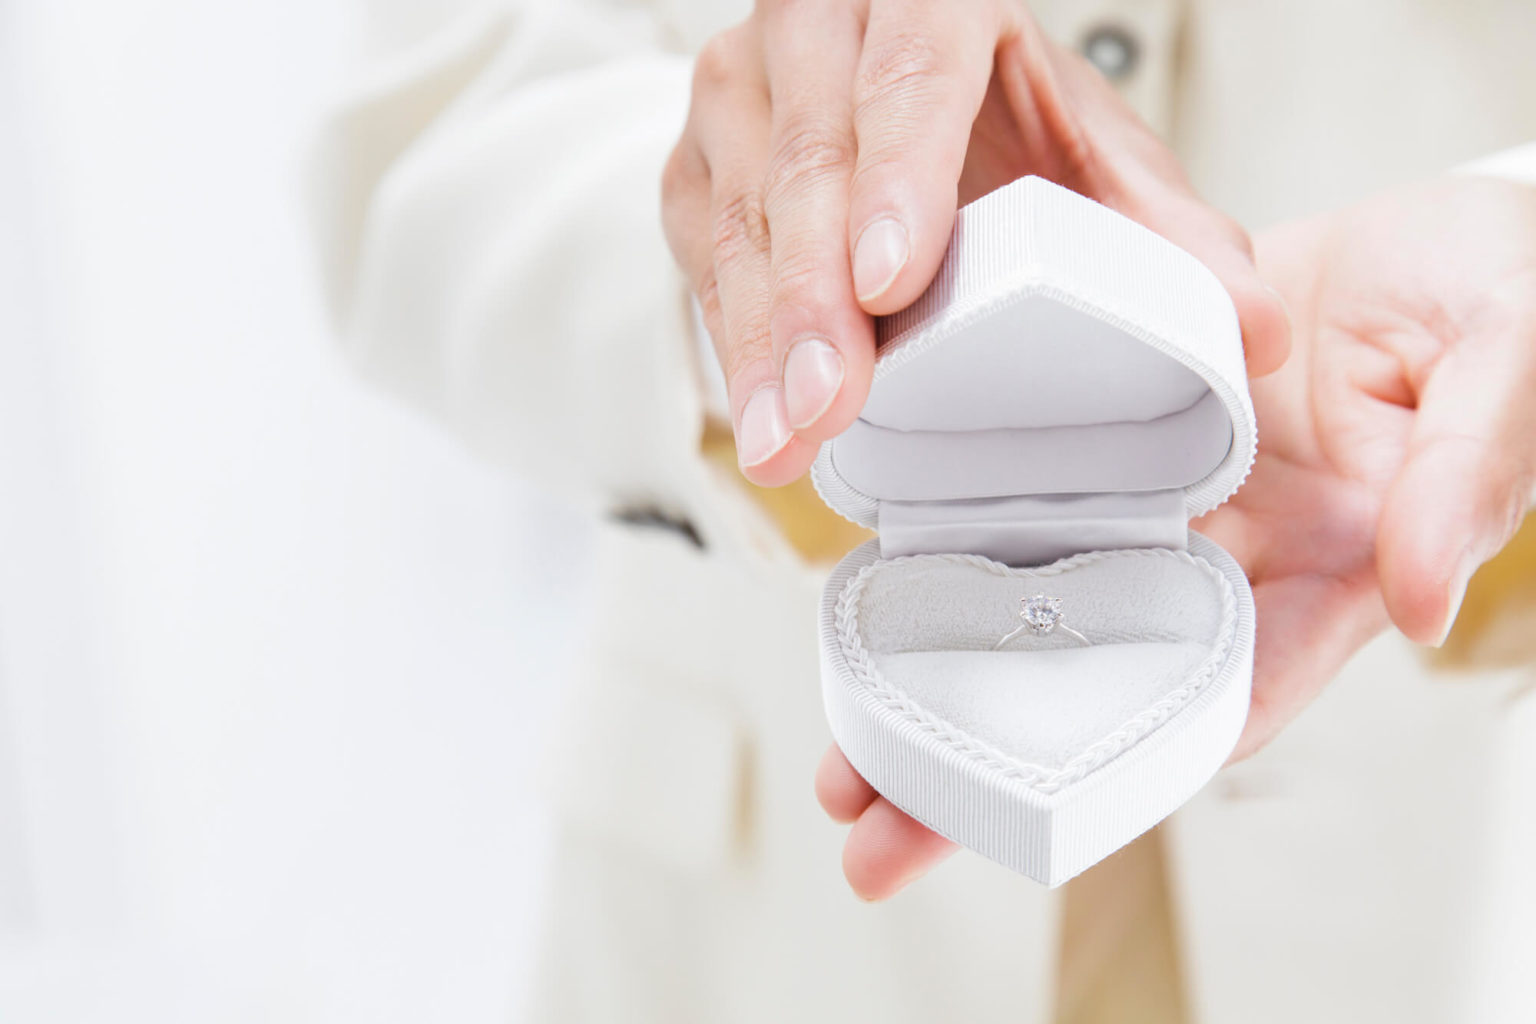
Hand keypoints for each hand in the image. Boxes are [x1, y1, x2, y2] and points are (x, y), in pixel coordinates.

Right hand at [661, 1, 1288, 484]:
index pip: (905, 74)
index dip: (898, 179)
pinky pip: (702, 259)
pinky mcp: (697, 166)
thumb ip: (1163, 227)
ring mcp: (740, 93)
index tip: (891, 283)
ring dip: (762, 340)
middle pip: (808, 159)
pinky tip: (762, 417)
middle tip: (832, 404)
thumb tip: (1251, 328)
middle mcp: (813, 28)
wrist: (885, 73)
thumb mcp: (1088, 147)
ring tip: (786, 440)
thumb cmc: (992, 112)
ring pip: (739, 216)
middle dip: (814, 297)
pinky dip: (733, 344)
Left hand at [816, 175, 1535, 899]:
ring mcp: (1165, 499)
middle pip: (1095, 675)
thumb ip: (1466, 477)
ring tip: (840, 750)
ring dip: (940, 670)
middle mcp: (1227, 556)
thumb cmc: (1494, 298)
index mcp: (1325, 573)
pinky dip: (954, 542)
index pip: (1222, 694)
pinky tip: (872, 588)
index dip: (1125, 766)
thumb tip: (1420, 602)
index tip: (1026, 827)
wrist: (1431, 230)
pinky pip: (1025, 488)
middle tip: (872, 821)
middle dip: (989, 756)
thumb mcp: (1503, 373)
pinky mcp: (1113, 430)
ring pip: (1039, 600)